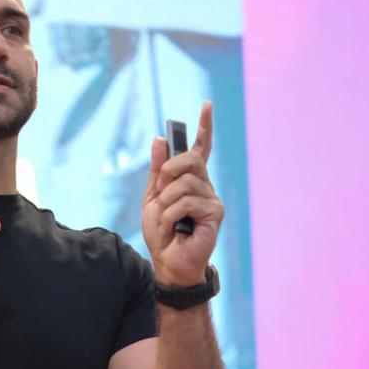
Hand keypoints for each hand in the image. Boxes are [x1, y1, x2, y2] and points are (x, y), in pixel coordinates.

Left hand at [142, 102, 222, 286]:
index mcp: (191, 181)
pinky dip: (170, 215)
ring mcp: (212, 199)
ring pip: (185, 182)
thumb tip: (159, 140)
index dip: (204, 127)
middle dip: (168, 170)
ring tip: (166, 218)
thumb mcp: (153, 198)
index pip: (200, 149)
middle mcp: (205, 186)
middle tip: (160, 191)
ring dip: (166, 201)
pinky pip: (186, 202)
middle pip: (190, 159)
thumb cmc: (162, 234)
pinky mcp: (215, 214)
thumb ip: (157, 171)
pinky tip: (172, 228)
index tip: (206, 105)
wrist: (168, 262)